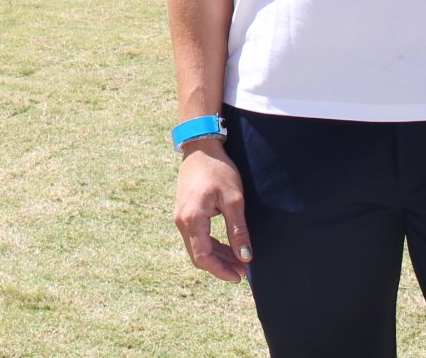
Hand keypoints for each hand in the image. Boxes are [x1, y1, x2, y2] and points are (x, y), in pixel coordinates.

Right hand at [173, 140, 252, 281]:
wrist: (200, 148)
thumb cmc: (218, 170)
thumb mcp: (233, 199)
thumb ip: (238, 230)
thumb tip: (245, 257)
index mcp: (192, 219)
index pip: (203, 257)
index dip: (221, 271)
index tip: (239, 277)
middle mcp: (181, 221)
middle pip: (198, 255)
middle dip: (220, 266)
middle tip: (242, 270)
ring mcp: (180, 217)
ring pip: (197, 247)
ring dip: (216, 257)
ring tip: (238, 260)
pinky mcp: (184, 212)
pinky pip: (195, 237)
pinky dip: (210, 245)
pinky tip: (226, 246)